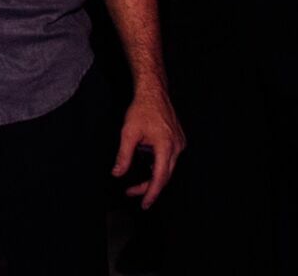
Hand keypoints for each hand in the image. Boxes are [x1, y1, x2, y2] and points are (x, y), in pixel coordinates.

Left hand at [111, 84, 184, 208]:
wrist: (153, 92)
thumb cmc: (141, 109)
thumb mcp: (128, 132)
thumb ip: (124, 155)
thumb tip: (117, 174)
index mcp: (166, 146)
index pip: (159, 178)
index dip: (151, 193)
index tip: (145, 205)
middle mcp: (177, 147)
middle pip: (164, 176)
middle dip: (148, 188)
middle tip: (131, 194)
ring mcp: (180, 144)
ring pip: (167, 169)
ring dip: (153, 177)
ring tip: (136, 184)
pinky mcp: (178, 140)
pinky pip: (169, 160)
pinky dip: (158, 167)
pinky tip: (147, 168)